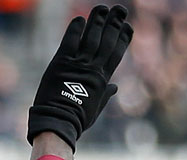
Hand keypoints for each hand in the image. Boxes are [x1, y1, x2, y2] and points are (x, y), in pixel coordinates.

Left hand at [27, 5, 132, 150]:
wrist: (58, 121)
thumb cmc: (77, 119)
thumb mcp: (95, 107)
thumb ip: (105, 94)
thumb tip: (114, 87)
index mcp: (102, 79)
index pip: (116, 54)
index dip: (123, 38)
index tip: (128, 26)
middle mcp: (93, 69)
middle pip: (107, 41)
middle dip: (114, 24)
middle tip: (120, 9)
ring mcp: (78, 65)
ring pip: (91, 38)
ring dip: (97, 21)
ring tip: (102, 8)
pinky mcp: (61, 63)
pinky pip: (70, 42)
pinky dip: (75, 29)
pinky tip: (80, 18)